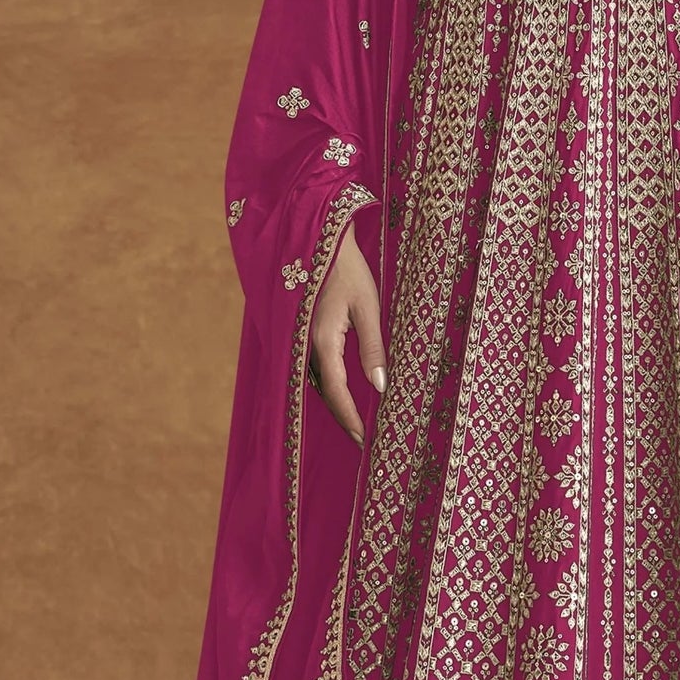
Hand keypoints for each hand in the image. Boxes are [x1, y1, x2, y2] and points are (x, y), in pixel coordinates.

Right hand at [307, 223, 386, 445]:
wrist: (317, 239)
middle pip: (323, 393)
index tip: (364, 440)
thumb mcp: (368, 306)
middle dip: (342, 416)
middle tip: (362, 440)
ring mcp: (299, 339)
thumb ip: (373, 347)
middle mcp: (304, 345)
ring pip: (315, 382)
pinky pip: (312, 368)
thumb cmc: (347, 269)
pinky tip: (342, 393)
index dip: (350, 418)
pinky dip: (327, 385)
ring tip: (355, 423)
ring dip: (335, 403)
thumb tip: (381, 386)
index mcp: (322, 340)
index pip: (337, 392)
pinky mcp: (300, 333)